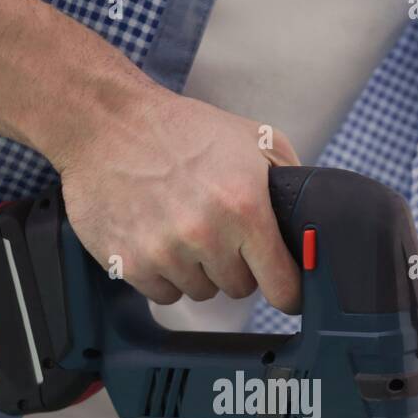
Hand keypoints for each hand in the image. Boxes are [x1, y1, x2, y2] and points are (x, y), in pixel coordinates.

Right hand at [53, 87, 301, 310]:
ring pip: (200, 293)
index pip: (282, 284)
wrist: (106, 123)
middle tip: (217, 231)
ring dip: (197, 269)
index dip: (288, 291)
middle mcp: (205, 234)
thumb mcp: (253, 139)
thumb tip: (310, 223)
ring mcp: (164, 252)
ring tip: (182, 227)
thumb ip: (290, 181)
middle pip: (239, 289)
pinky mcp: (129, 264)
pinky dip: (164, 274)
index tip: (287, 292)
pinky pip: (164, 294)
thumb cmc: (180, 130)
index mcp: (244, 206)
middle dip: (234, 266)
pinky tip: (157, 238)